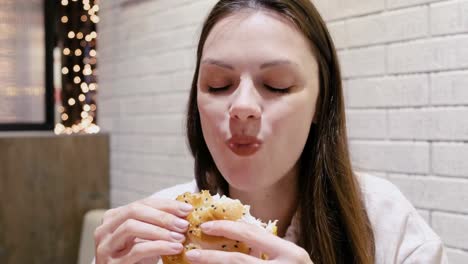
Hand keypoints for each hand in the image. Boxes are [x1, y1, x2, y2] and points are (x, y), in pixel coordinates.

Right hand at [94, 196, 192, 263]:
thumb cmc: (138, 258)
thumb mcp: (146, 237)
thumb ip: (157, 222)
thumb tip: (185, 209)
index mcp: (114, 217)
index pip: (142, 203)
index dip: (166, 204)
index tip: (187, 209)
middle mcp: (104, 229)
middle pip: (134, 211)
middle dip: (162, 216)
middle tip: (184, 224)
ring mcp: (106, 246)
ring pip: (131, 227)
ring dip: (160, 231)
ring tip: (180, 237)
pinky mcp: (113, 263)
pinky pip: (137, 250)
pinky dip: (159, 247)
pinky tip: (175, 249)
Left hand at [185, 220, 312, 263]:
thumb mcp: (288, 257)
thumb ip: (266, 247)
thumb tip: (234, 232)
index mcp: (290, 253)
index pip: (252, 235)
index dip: (225, 228)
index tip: (205, 227)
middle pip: (238, 261)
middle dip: (211, 256)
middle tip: (191, 252)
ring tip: (195, 263)